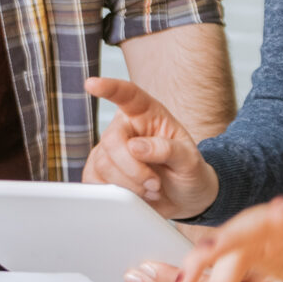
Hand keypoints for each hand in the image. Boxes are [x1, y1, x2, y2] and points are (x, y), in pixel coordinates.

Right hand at [83, 77, 218, 217]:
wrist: (184, 198)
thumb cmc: (189, 172)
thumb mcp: (190, 160)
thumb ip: (167, 150)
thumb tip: (135, 147)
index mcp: (148, 114)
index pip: (128, 95)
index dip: (110, 88)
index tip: (92, 84)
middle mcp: (126, 128)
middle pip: (111, 140)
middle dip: (132, 168)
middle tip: (154, 184)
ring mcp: (111, 151)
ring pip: (103, 164)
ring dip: (129, 184)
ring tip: (151, 189)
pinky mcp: (101, 172)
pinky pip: (95, 181)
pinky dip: (115, 193)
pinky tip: (134, 194)